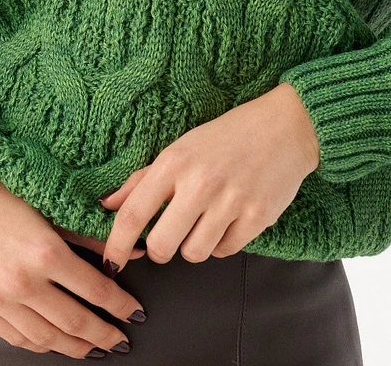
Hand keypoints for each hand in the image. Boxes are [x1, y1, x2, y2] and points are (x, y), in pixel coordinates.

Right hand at [0, 146, 145, 357]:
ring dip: (76, 347)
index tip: (135, 313)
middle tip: (122, 340)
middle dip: (104, 335)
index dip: (120, 305)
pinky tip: (54, 342)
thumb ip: (86, 231)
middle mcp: (22, 281)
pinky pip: (17, 338)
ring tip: (94, 348)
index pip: (96, 289)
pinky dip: (41, 344)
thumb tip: (130, 249)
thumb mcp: (44, 204)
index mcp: (44, 249)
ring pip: (47, 338)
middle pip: (75, 322)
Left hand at [98, 83, 320, 272]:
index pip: (133, 213)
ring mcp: (230, 202)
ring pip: (194, 253)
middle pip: (161, 246)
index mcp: (174, 162)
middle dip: (159, 250)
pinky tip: (228, 219)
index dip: (116, 244)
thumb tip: (107, 204)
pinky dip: (222, 243)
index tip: (111, 262)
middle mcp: (199, 183)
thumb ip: (142, 179)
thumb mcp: (179, 148)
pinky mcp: (257, 218)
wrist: (283, 128)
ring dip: (193, 245)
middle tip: (167, 236)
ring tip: (204, 220)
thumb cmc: (225, 137)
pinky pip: (225, 251)